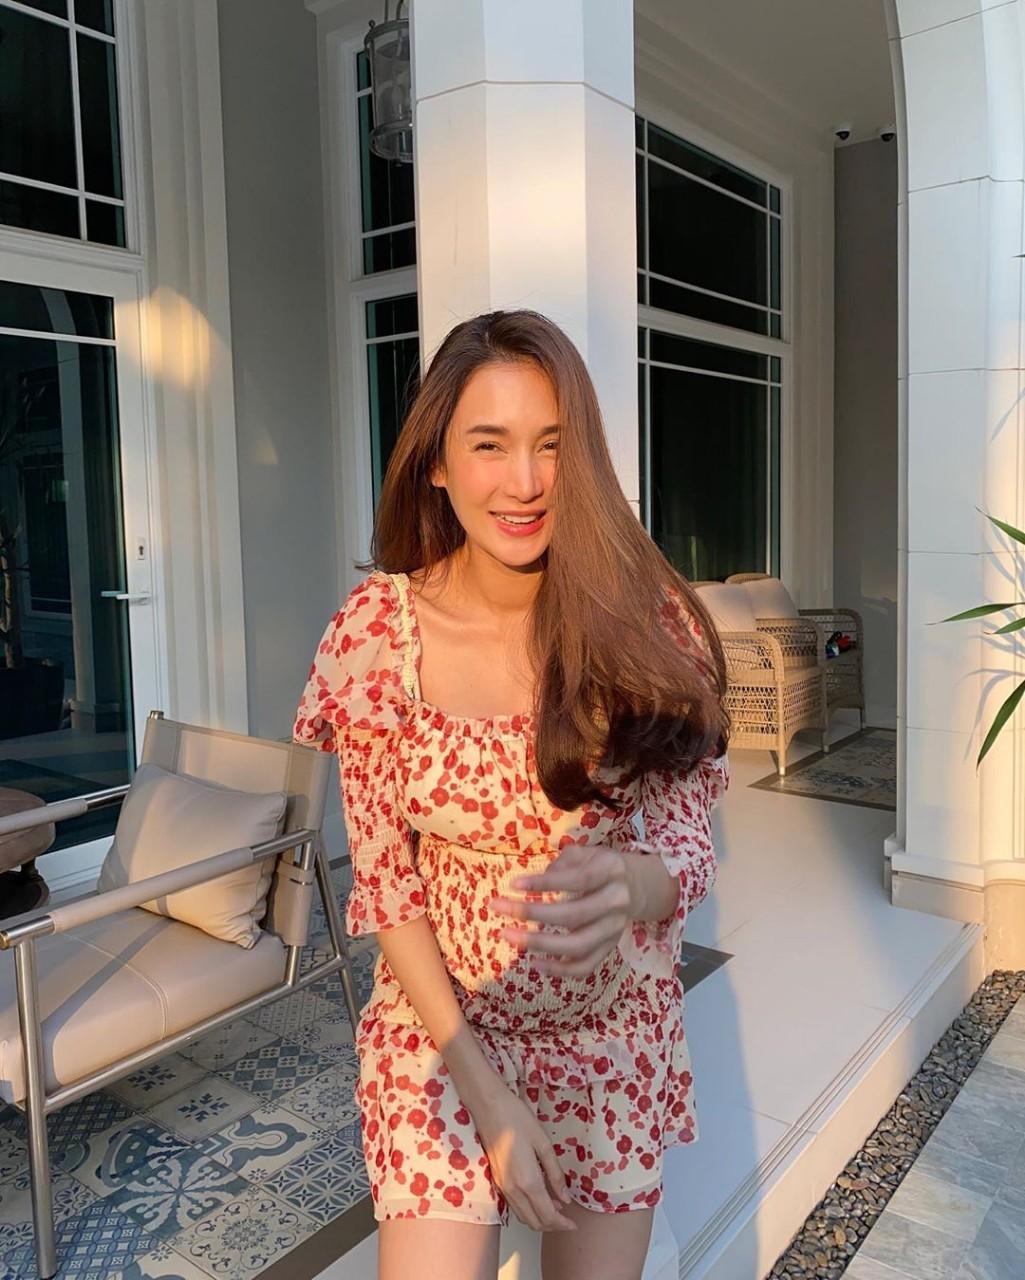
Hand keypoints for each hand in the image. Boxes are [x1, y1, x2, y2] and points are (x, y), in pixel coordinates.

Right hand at [471, 1082, 576, 1232]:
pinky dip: (528, 1211)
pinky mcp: (497, 1181)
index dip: (562, 1223)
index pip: (547, 1215)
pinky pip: (514, 1206)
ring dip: (539, 1220)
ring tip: (555, 1209)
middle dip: (552, 1225)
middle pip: (534, 1222)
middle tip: (566, 1219)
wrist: (488, 1107)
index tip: (574, 1224)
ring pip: (522, 1217)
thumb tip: (565, 1197)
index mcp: (528, 1181)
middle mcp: (513, 1190)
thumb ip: (555, 1173)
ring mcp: (502, 1187)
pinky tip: (537, 1198)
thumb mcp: (543, 1143)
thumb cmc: (517, 1119)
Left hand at [491, 844, 636, 977]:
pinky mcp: (610, 948)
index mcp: (611, 871)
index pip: (577, 880)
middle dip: (531, 913)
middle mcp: (616, 902)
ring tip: (509, 936)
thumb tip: (535, 883)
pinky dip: (559, 971)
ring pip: (578, 946)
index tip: (513, 884)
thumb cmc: (600, 866)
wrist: (635, 887)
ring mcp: (614, 929)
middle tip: (498, 908)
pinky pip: (585, 967)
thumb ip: (561, 864)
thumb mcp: (585, 853)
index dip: (545, 883)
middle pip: (573, 915)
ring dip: (540, 944)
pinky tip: (534, 964)